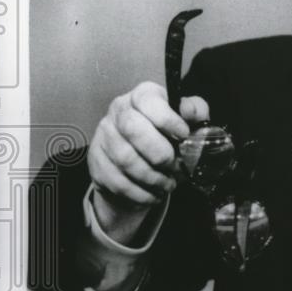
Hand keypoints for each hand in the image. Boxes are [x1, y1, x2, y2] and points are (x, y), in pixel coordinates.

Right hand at [89, 81, 209, 212]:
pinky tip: (154, 194)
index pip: (148, 100)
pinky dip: (141, 193)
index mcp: (142, 96)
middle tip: (176, 166)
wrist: (140, 162)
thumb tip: (191, 111)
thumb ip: (194, 112)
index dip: (167, 119)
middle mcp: (119, 112)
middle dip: (159, 153)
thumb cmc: (167, 136)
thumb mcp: (187, 120)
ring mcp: (104, 137)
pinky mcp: (97, 162)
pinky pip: (118, 182)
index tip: (184, 135)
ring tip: (168, 183)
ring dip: (152, 178)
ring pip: (125, 159)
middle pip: (133, 129)